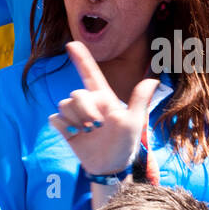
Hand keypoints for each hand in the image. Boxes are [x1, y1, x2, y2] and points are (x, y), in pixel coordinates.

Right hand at [49, 41, 157, 177]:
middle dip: (85, 109)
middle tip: (97, 126)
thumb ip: (139, 99)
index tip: (72, 43)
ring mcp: (76, 116)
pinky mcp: (65, 128)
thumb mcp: (134, 121)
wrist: (110, 166)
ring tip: (88, 132)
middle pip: (76, 94)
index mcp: (104, 98)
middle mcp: (88, 104)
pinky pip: (55, 119)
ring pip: (64, 105)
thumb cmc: (125, 143)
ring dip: (76, 120)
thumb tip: (153, 80)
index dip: (82, 59)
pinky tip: (74, 135)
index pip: (91, 74)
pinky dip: (63, 127)